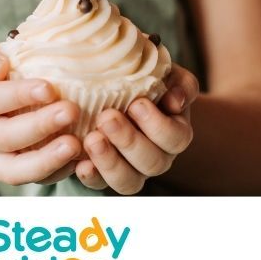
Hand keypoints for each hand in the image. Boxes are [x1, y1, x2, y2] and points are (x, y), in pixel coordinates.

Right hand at [0, 38, 81, 185]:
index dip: (18, 96)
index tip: (48, 88)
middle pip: (4, 137)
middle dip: (39, 126)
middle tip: (71, 111)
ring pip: (14, 170)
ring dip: (46, 160)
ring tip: (75, 145)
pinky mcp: (7, 170)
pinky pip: (31, 179)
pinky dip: (55, 172)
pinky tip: (78, 158)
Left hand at [75, 65, 200, 193]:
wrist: (120, 90)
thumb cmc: (148, 81)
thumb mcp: (167, 75)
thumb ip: (179, 83)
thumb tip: (176, 101)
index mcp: (175, 133)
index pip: (175, 138)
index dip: (157, 125)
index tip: (136, 104)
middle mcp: (158, 157)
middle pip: (152, 162)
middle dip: (128, 140)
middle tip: (106, 117)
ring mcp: (132, 170)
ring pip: (129, 181)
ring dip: (109, 162)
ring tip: (91, 139)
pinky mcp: (105, 175)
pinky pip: (101, 185)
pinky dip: (92, 176)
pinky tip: (81, 163)